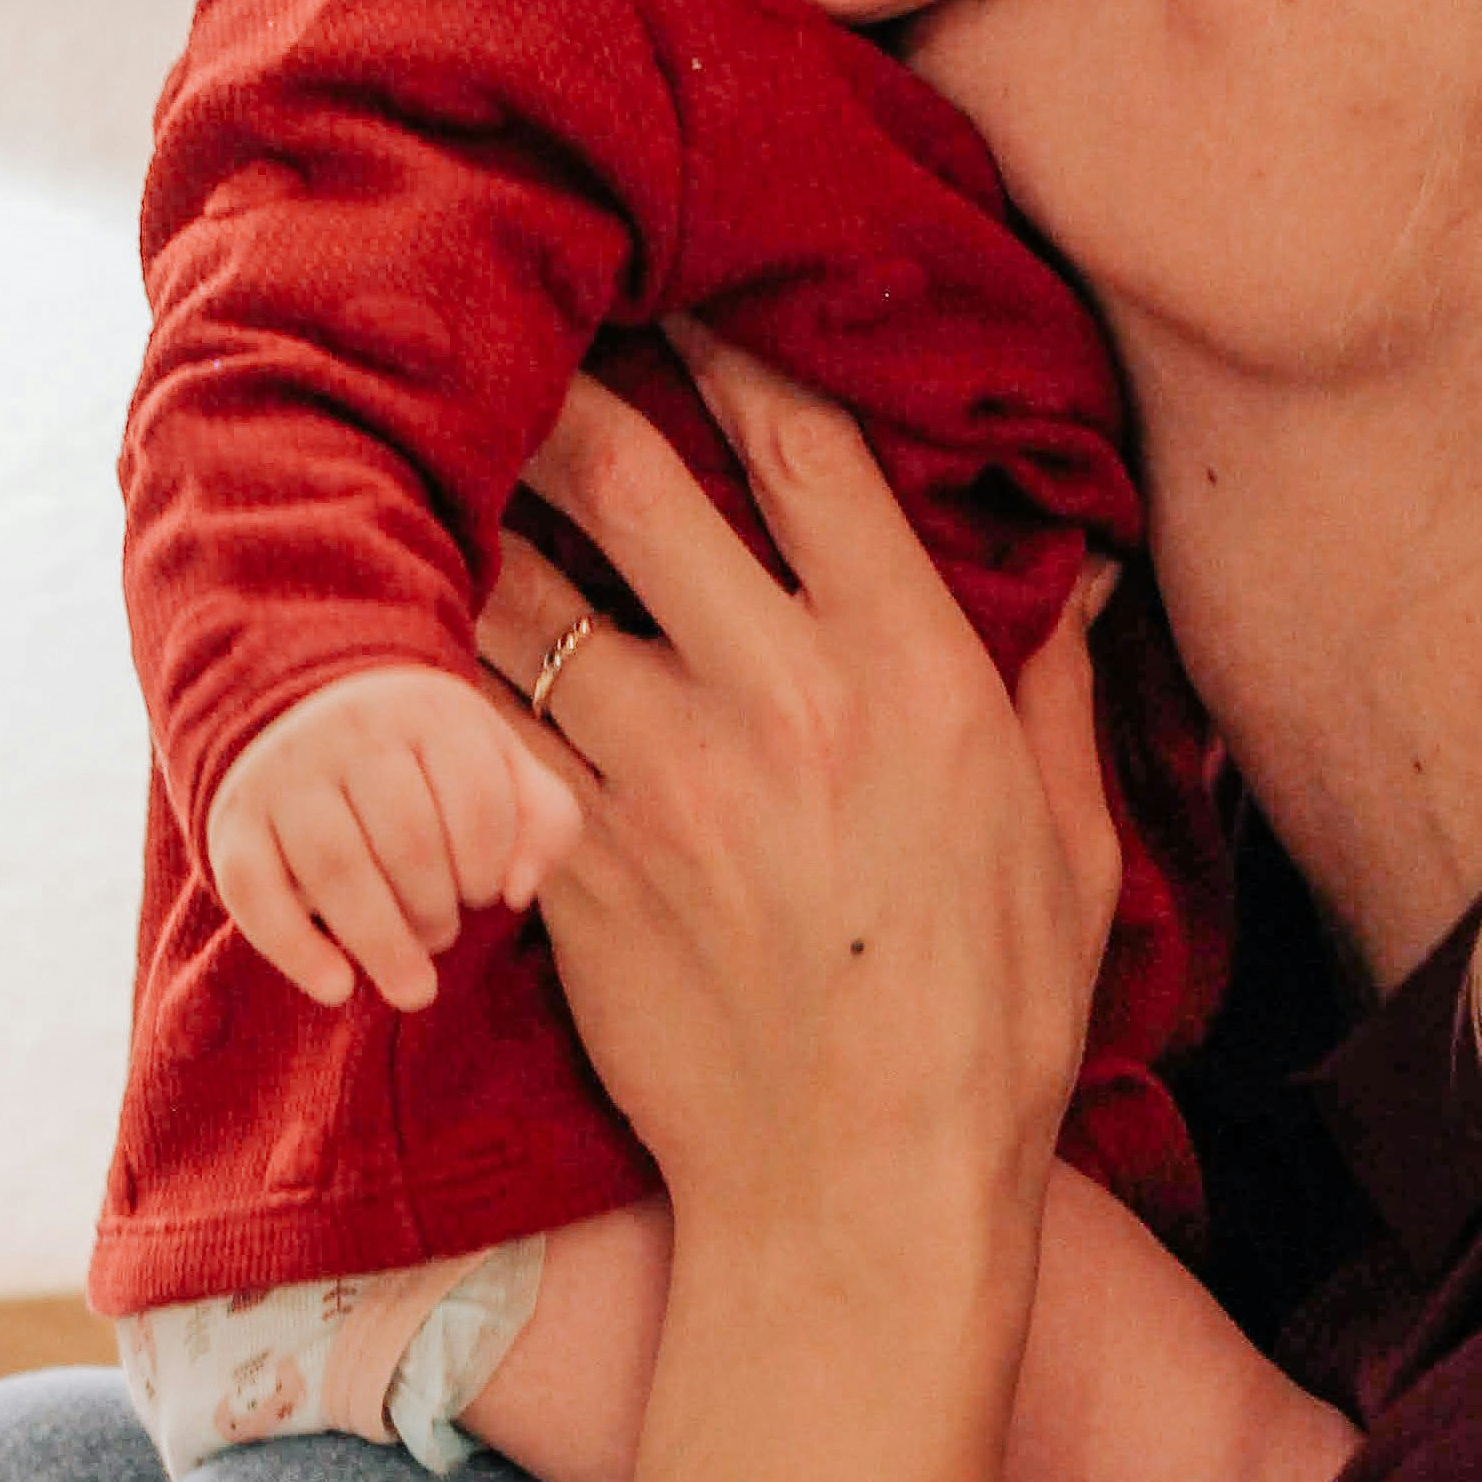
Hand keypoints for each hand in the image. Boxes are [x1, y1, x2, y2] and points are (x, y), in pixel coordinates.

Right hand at [205, 662, 581, 1011]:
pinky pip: (256, 895)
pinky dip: (297, 952)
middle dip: (439, 910)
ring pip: (336, 868)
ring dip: (383, 944)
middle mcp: (348, 731)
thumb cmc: (420, 762)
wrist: (296, 713)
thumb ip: (542, 817)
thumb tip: (520, 891)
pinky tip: (338, 989)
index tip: (486, 894)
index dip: (490, 868)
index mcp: (426, 710)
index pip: (477, 802)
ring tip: (413, 987)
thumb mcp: (494, 763)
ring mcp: (282, 775)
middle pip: (408, 840)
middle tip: (442, 936)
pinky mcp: (231, 824)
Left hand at [475, 343, 1118, 1254]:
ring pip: (520, 585)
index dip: (739, 342)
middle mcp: (771, 696)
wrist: (856, 1193)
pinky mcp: (563, 860)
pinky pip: (470, 723)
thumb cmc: (984, 1028)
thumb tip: (1083, 577)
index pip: (811, 446)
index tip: (691, 287)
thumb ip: (1056, 694)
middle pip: (633, 476)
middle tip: (516, 325)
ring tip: (429, 445)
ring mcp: (650, 776)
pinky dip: (427, 661)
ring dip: (474, 507)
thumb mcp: (1064, 847)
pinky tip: (398, 614)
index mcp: (908, 671)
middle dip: (568, 382)